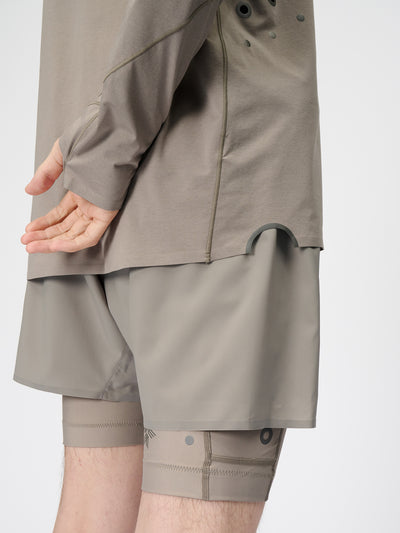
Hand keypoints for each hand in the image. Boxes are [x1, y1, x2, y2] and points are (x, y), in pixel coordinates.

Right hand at [21, 138, 118, 253]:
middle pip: (65, 227)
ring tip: (32, 246)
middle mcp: (90, 202)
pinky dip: (72, 243)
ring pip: (74, 235)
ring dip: (52, 242)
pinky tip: (55, 245)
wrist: (112, 133)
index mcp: (81, 191)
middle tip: (26, 243)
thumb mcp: (61, 156)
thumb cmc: (93, 138)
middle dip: (44, 236)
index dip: (44, 224)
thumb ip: (45, 175)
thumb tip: (29, 190)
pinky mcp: (107, 214)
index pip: (60, 215)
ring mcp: (98, 209)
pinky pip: (89, 236)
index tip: (29, 230)